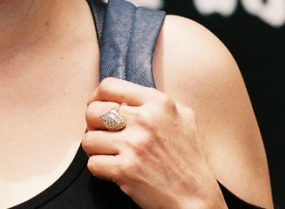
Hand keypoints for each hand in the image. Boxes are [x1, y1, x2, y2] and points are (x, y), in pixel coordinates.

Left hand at [82, 77, 226, 208]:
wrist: (195, 197)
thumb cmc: (189, 159)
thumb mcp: (183, 118)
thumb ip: (156, 103)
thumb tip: (126, 97)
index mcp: (158, 103)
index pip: (110, 86)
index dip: (97, 98)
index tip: (97, 108)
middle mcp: (145, 120)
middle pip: (93, 112)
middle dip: (92, 125)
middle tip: (103, 135)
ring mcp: (134, 145)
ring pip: (89, 139)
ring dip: (96, 149)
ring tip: (110, 154)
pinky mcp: (125, 170)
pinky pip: (93, 164)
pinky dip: (100, 169)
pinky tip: (114, 170)